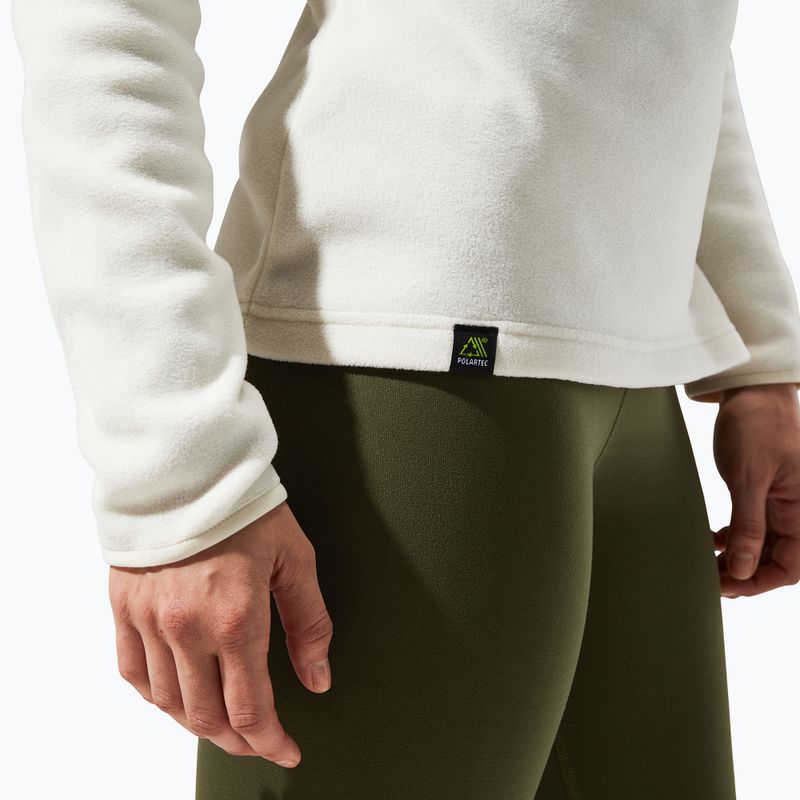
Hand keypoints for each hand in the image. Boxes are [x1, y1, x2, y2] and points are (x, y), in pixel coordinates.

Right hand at [107, 500, 332, 766]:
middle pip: (208, 717)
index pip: (251, 708)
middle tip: (259, 739)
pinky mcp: (126, 608)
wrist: (189, 469)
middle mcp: (188, 628)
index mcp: (236, 618)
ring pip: (170, 703)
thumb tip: (317, 678)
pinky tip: (177, 696)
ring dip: (200, 724)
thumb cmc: (246, 509)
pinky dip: (157, 696)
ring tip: (224, 723)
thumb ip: (309, 623)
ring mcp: (151, 621)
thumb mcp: (295, 560)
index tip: (285, 750)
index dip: (270, 740)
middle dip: (239, 739)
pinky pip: (134, 673)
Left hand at [711, 383, 799, 597]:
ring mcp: (780, 503)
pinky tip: (714, 541)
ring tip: (708, 563)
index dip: (761, 581)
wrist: (750, 392)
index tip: (729, 587)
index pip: (791, 565)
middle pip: (776, 559)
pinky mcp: (763, 493)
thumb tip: (743, 569)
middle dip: (745, 574)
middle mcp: (797, 510)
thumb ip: (749, 524)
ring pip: (763, 546)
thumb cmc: (756, 426)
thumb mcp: (748, 478)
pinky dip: (735, 538)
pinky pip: (754, 527)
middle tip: (710, 578)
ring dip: (738, 559)